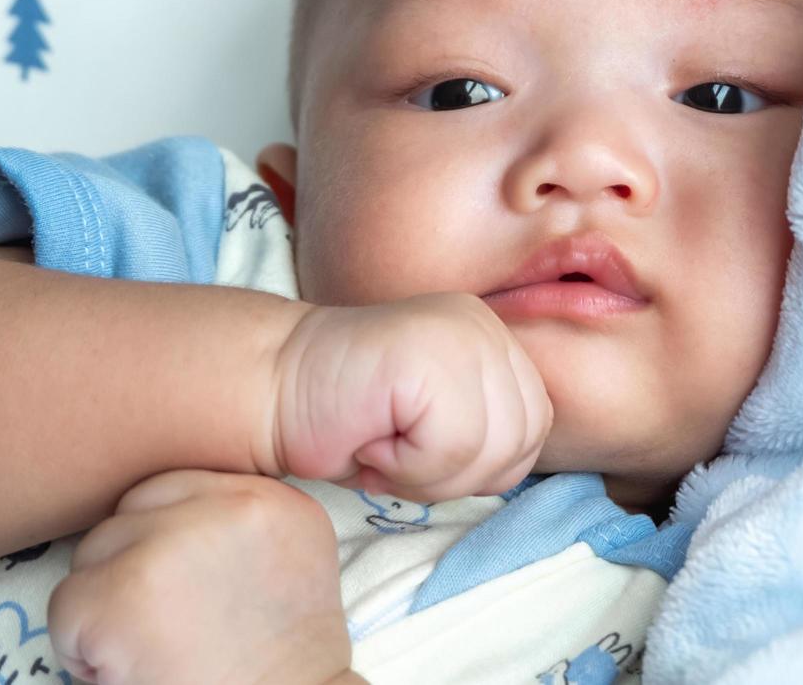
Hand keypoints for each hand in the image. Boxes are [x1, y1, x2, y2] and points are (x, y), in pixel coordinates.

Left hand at [49, 469, 358, 684]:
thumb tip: (178, 510)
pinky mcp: (123, 596)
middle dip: (131, 565)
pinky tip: (127, 669)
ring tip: (149, 647)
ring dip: (106, 603)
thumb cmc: (284, 661)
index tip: (178, 586)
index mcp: (272, 500)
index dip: (162, 537)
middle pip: (132, 512)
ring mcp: (170, 548)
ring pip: (93, 552)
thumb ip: (244, 521)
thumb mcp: (295, 559)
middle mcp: (226, 509)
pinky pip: (66, 603)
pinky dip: (80, 647)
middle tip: (164, 622)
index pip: (177, 486)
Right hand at [270, 292, 552, 502]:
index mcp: (492, 339)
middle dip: (458, 476)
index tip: (419, 456)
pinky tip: (371, 442)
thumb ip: (489, 433)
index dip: (481, 467)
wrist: (267, 390)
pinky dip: (409, 467)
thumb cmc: (346, 421)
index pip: (535, 427)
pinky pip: (453, 444)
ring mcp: (460, 333)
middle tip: (396, 461)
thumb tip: (521, 463)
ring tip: (383, 450)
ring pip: (491, 447)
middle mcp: (483, 326)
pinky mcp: (430, 354)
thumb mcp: (440, 427)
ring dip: (430, 475)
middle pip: (522, 440)